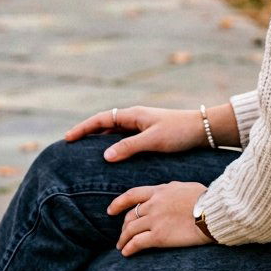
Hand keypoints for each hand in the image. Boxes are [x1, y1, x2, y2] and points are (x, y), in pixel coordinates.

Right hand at [65, 106, 206, 161]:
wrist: (203, 129)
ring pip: (115, 130)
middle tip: (70, 143)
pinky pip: (125, 136)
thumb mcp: (153, 141)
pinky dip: (113, 143)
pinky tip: (110, 154)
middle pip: (105, 123)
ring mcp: (142, 124)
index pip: (101, 119)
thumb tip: (104, 155)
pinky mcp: (149, 132)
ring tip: (84, 150)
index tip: (67, 138)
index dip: (83, 128)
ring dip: (99, 138)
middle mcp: (136, 117)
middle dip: (87, 132)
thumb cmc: (179, 133)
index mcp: (134, 114)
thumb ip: (129, 147)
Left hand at [109, 181, 212, 254]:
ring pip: (130, 230)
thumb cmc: (206, 198)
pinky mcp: (158, 236)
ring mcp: (155, 220)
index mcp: (159, 191)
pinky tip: (126, 253)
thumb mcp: (185, 187)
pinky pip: (137, 243)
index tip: (110, 210)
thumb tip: (166, 192)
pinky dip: (129, 249)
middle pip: (130, 216)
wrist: (213, 211)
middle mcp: (153, 204)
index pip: (131, 195)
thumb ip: (171, 190)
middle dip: (123, 227)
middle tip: (122, 235)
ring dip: (123, 240)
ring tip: (121, 246)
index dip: (118, 203)